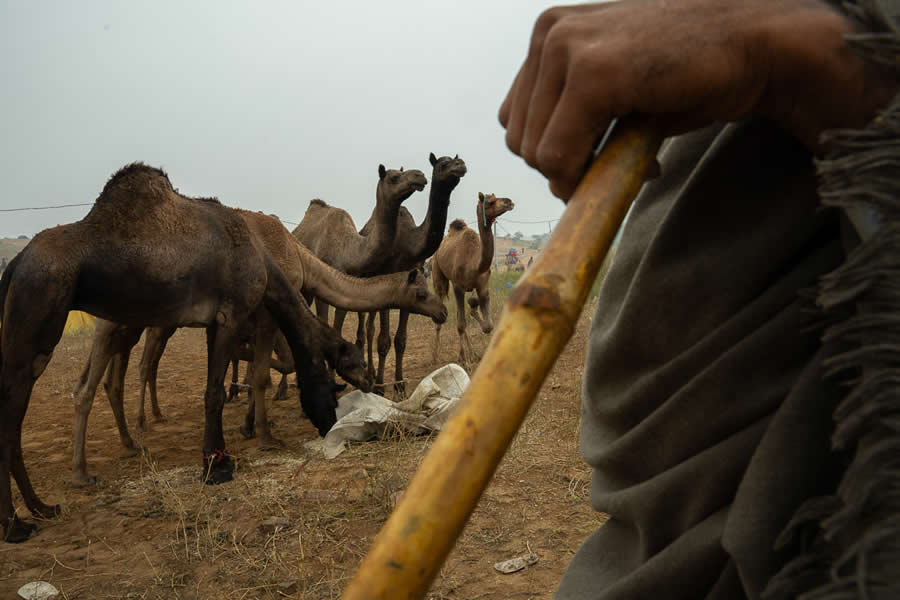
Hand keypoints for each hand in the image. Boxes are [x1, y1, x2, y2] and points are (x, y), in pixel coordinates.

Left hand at [500, 0, 895, 200]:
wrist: (756, 45)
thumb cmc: (691, 68)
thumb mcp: (616, 88)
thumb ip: (574, 117)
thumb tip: (551, 175)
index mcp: (550, 32)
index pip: (516, 119)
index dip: (555, 151)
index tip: (600, 155)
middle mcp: (550, 32)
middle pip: (520, 140)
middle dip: (567, 166)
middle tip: (621, 162)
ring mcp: (567, 47)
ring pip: (536, 153)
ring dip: (582, 173)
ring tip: (636, 155)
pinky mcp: (592, 72)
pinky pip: (558, 156)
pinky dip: (588, 176)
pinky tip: (643, 161)